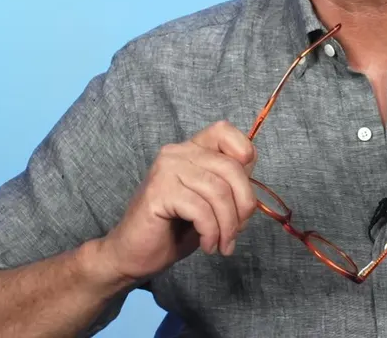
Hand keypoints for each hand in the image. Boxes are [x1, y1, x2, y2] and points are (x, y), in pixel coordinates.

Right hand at [96, 121, 258, 283]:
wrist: (135, 254)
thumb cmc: (175, 228)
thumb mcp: (211, 201)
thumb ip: (228, 182)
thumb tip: (251, 175)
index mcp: (191, 149)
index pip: (224, 131)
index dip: (244, 153)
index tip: (243, 188)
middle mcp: (176, 152)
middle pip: (230, 167)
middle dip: (244, 205)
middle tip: (238, 231)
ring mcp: (165, 170)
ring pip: (218, 191)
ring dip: (228, 225)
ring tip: (223, 243)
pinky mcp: (158, 192)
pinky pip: (200, 209)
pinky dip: (211, 232)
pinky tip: (208, 245)